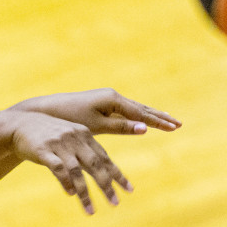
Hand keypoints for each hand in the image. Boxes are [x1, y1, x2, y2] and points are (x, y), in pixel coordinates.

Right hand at [5, 89, 179, 213]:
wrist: (18, 124)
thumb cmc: (45, 134)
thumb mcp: (68, 137)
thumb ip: (82, 151)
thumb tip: (98, 172)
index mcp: (84, 135)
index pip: (105, 158)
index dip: (117, 174)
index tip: (129, 190)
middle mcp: (75, 138)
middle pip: (96, 165)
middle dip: (107, 186)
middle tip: (115, 203)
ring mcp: (59, 144)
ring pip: (77, 171)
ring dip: (85, 193)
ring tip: (91, 211)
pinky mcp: (44, 150)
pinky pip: (58, 168)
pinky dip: (65, 182)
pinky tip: (70, 194)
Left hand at [14, 88, 179, 135]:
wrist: (48, 111)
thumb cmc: (70, 118)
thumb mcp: (96, 125)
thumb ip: (121, 127)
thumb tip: (145, 129)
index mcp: (113, 99)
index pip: (142, 112)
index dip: (159, 121)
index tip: (175, 127)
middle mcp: (113, 97)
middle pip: (142, 108)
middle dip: (160, 117)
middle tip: (179, 124)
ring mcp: (108, 100)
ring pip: (135, 109)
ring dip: (152, 116)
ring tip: (169, 120)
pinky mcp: (102, 105)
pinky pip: (126, 112)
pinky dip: (139, 116)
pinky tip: (143, 120)